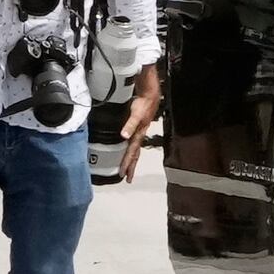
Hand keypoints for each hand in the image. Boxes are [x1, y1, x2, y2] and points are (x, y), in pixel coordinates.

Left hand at [103, 65, 162, 185]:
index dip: (127, 163)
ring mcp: (139, 132)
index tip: (122, 174)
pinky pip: (134, 142)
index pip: (132, 153)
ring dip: (131, 160)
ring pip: (135, 150)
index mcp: (138, 135)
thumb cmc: (144, 104)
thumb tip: (124, 136)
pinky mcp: (137, 128)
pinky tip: (126, 149)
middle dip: (130, 166)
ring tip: (127, 168)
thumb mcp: (136, 114)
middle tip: (126, 178)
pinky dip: (130, 149)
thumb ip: (130, 125)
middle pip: (135, 155)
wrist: (150, 95)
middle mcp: (139, 136)